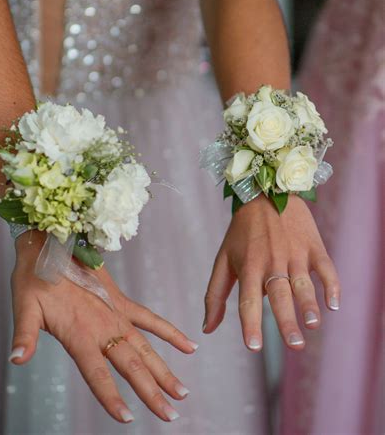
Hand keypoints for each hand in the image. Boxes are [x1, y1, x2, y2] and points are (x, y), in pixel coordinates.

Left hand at [9, 232, 196, 422]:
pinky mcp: (121, 301)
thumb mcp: (24, 305)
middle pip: (131, 364)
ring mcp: (116, 312)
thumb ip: (25, 335)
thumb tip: (16, 361)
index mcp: (79, 332)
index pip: (97, 372)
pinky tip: (188, 345)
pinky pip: (149, 318)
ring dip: (164, 370)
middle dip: (151, 392)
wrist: (51, 244)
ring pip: (145, 346)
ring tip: (182, 392)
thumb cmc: (34, 276)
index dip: (112, 397)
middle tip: (170, 416)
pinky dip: (169, 332)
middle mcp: (103, 325)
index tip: (128, 419)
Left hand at [203, 194, 339, 350]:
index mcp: (248, 267)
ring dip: (309, 304)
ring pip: (302, 283)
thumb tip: (207, 329)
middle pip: (279, 295)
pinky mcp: (312, 246)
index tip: (253, 347)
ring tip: (312, 324)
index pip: (248, 300)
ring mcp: (294, 253)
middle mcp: (271, 262)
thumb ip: (215, 295)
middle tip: (294, 346)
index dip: (250, 324)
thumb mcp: (223, 260)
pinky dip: (331, 284)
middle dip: (287, 320)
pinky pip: (325, 267)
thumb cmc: (241, 233)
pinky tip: (333, 304)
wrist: (265, 194)